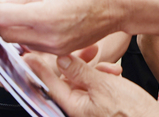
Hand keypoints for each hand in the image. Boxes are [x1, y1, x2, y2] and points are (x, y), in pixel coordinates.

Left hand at [0, 0, 126, 54]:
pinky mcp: (59, 52)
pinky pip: (32, 44)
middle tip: (3, 2)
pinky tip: (36, 17)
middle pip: (4, 33)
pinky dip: (26, 32)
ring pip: (16, 41)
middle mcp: (49, 38)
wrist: (118, 8)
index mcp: (47, 17)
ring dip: (12, 25)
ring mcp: (55, 49)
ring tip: (24, 7)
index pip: (1, 18)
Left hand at [23, 51, 158, 116]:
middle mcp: (78, 107)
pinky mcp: (100, 104)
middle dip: (75, 62)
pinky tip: (114, 72)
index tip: (27, 55)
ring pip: (81, 80)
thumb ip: (79, 72)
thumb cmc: (131, 112)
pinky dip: (102, 76)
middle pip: (65, 80)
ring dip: (92, 68)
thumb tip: (60, 60)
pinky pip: (93, 85)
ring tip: (108, 65)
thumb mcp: (103, 86)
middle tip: (86, 49)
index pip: (49, 84)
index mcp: (73, 106)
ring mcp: (89, 106)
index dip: (38, 68)